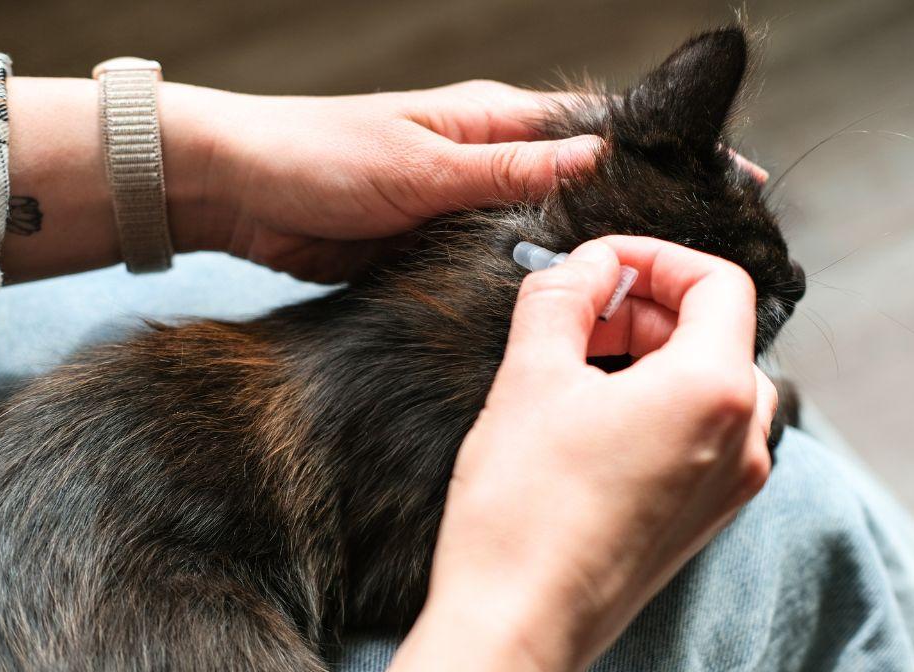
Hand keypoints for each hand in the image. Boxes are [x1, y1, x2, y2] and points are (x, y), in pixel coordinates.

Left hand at [180, 80, 602, 281]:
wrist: (236, 195)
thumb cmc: (318, 156)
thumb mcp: (423, 165)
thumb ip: (509, 170)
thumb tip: (596, 157)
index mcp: (489, 120)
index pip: (581, 131)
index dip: (627, 161)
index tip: (676, 198)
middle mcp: (482, 160)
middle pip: (563, 191)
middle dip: (595, 223)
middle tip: (640, 267)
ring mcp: (456, 207)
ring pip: (526, 235)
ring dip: (550, 260)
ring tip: (601, 297)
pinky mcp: (429, 248)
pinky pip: (481, 266)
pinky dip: (504, 284)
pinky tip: (533, 309)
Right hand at [389, 237, 777, 671]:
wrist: (517, 623)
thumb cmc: (522, 510)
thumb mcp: (530, 375)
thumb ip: (563, 295)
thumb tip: (585, 263)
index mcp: (714, 391)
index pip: (718, 283)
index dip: (656, 257)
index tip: (601, 264)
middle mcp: (743, 439)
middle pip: (716, 330)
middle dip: (646, 306)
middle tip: (579, 311)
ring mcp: (732, 485)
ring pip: (711, 381)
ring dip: (652, 352)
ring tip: (581, 361)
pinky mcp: (707, 516)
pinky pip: (704, 432)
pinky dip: (660, 401)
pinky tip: (596, 414)